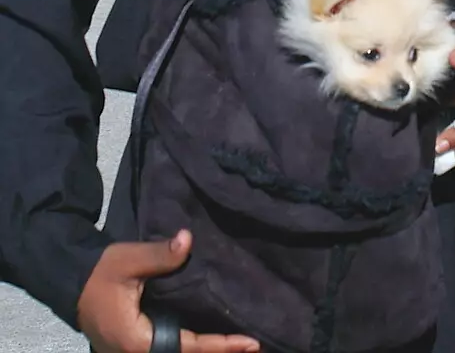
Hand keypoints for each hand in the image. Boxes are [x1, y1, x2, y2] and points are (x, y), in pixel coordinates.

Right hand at [77, 230, 258, 352]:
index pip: (188, 346)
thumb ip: (160, 255)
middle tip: (253, 346)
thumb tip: (188, 239)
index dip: (220, 346)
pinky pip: (169, 349)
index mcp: (138, 341)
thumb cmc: (101, 273)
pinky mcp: (136, 347)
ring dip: (207, 351)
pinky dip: (192, 347)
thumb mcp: (128, 259)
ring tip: (239, 345)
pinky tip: (210, 340)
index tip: (249, 343)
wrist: (74, 282)